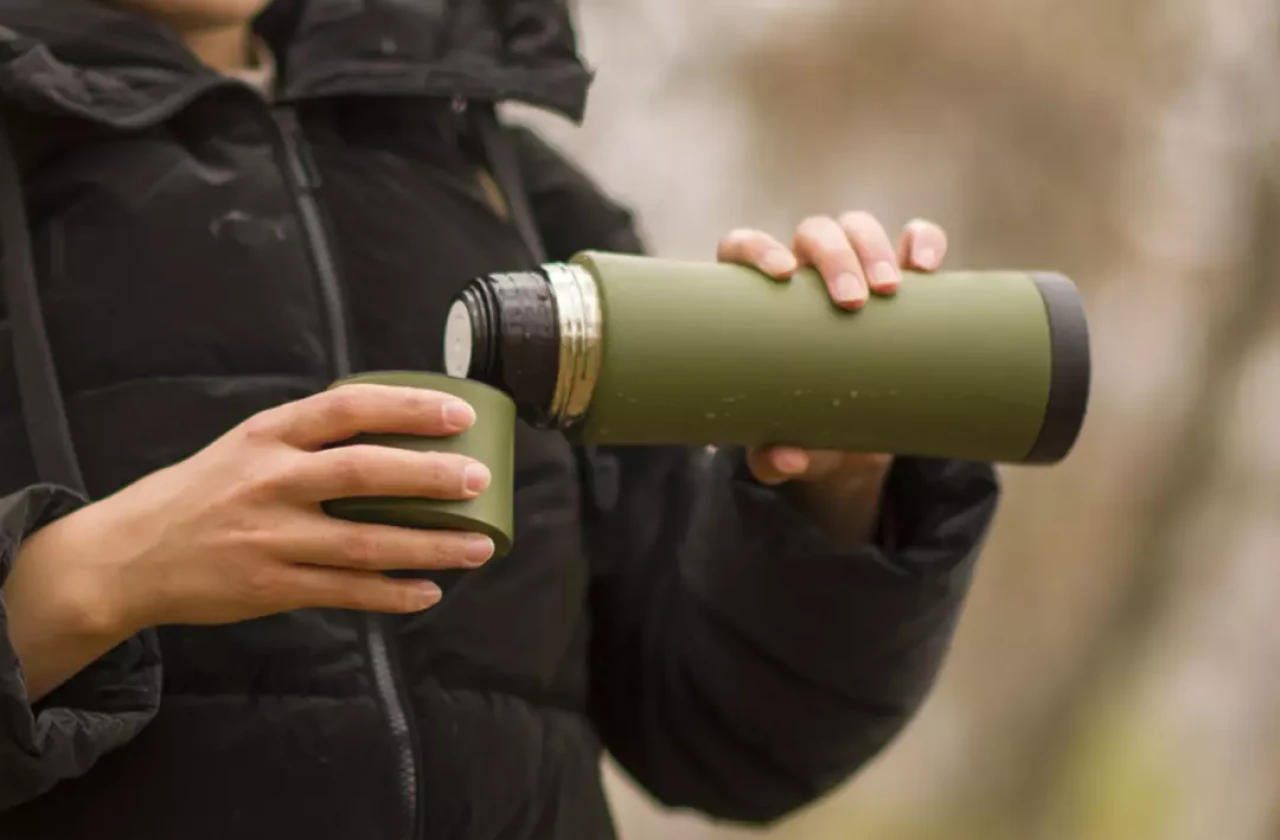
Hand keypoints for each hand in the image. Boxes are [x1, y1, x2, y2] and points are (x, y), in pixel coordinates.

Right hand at [15, 384, 497, 639]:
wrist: (130, 554)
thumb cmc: (205, 491)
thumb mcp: (248, 445)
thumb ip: (311, 437)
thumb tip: (398, 428)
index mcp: (269, 434)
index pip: (349, 408)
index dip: (409, 407)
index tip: (460, 414)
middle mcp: (270, 481)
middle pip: (364, 474)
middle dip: (431, 477)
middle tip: (480, 480)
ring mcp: (271, 538)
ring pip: (366, 543)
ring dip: (430, 547)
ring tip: (479, 547)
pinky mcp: (270, 587)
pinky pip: (346, 593)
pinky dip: (392, 595)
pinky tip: (429, 592)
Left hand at [715, 213, 948, 541]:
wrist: (856, 438)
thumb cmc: (804, 432)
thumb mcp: (786, 453)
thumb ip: (774, 461)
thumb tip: (784, 457)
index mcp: (761, 302)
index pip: (743, 248)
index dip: (756, 248)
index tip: (780, 274)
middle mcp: (804, 275)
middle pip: (812, 234)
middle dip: (833, 257)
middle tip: (852, 303)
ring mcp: (855, 271)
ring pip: (857, 227)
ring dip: (873, 247)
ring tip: (890, 291)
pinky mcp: (902, 280)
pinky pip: (914, 241)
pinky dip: (923, 240)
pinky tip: (927, 263)